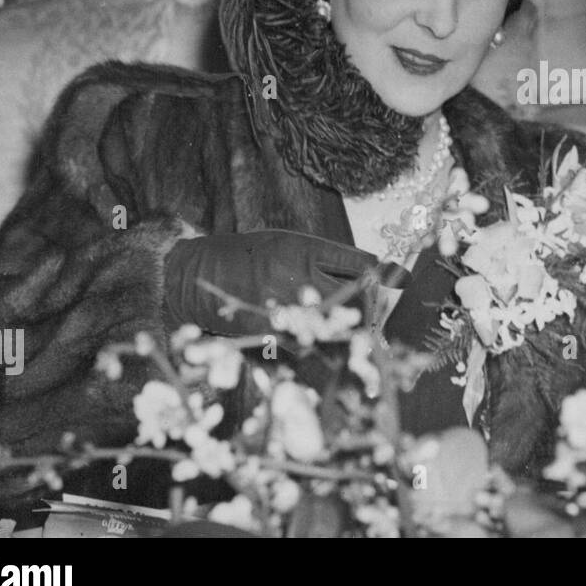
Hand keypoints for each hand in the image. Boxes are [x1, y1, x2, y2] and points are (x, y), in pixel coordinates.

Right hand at [162, 230, 378, 335]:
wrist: (193, 276)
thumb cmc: (243, 256)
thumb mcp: (283, 243)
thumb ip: (319, 256)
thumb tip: (363, 269)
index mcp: (303, 249)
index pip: (358, 262)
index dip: (380, 273)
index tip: (391, 278)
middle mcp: (298, 275)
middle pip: (355, 294)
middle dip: (372, 303)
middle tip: (380, 310)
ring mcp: (285, 305)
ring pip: (336, 321)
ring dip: (351, 327)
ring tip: (364, 331)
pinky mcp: (271, 331)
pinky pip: (309, 341)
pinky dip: (321, 342)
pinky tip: (327, 342)